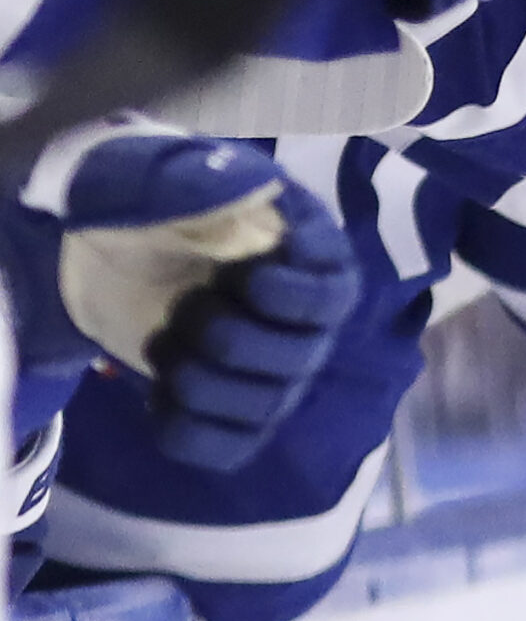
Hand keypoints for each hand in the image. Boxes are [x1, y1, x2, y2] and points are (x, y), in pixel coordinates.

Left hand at [54, 133, 361, 472]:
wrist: (97, 246)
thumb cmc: (140, 198)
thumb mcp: (155, 170)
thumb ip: (196, 178)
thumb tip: (248, 191)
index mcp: (309, 254)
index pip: (334, 297)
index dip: (292, 300)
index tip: (244, 277)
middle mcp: (306, 320)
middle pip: (297, 361)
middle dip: (227, 341)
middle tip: (184, 308)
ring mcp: (273, 372)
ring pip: (262, 410)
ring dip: (199, 384)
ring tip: (163, 347)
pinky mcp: (231, 413)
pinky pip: (228, 449)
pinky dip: (187, 432)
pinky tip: (159, 397)